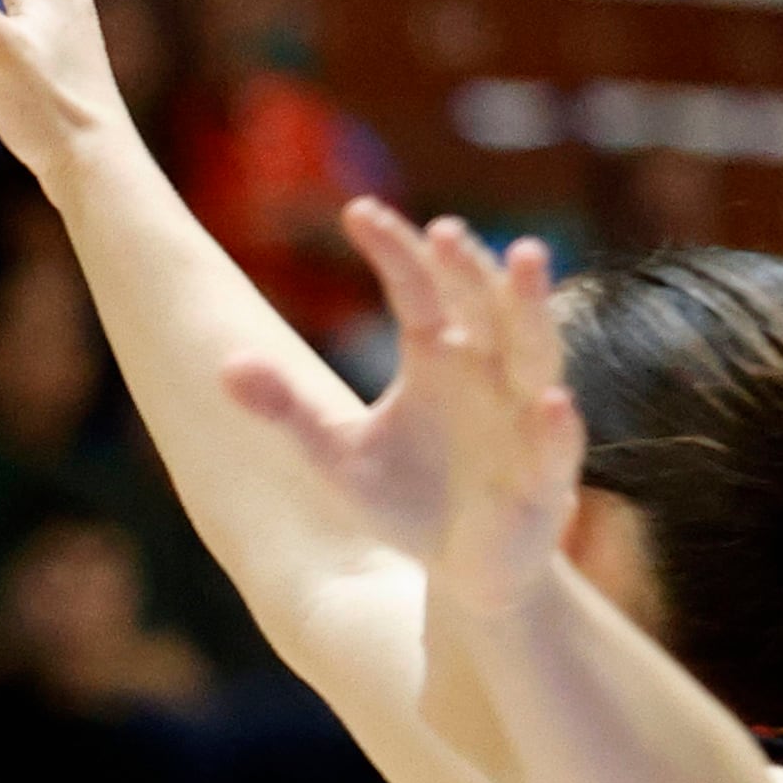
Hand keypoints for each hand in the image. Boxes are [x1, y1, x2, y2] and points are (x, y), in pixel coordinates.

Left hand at [223, 204, 581, 618]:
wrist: (461, 572)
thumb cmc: (405, 500)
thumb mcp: (336, 456)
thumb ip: (288, 410)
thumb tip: (225, 365)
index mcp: (438, 354)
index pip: (418, 287)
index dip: (394, 249)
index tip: (356, 211)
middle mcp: (488, 372)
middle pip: (484, 304)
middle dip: (471, 266)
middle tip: (447, 229)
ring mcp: (523, 419)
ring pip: (535, 352)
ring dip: (531, 308)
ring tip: (527, 257)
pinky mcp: (545, 478)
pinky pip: (556, 447)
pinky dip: (557, 426)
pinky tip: (551, 403)